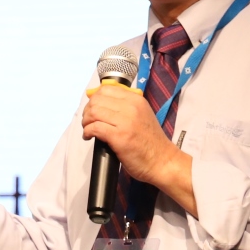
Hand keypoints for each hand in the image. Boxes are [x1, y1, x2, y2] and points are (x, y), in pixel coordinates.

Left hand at [81, 85, 196, 217]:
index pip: (106, 89)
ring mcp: (125, 121)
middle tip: (88, 121)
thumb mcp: (142, 115)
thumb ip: (124, 106)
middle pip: (97, 100)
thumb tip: (99, 99)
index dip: (94, 98)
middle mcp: (131, 107)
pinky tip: (89, 137)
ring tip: (88, 129)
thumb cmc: (150, 141)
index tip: (92, 108)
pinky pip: (95, 128)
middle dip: (87, 111)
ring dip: (86, 121)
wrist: (163, 161)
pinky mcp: (119, 137)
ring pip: (94, 112)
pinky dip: (87, 132)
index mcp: (136, 99)